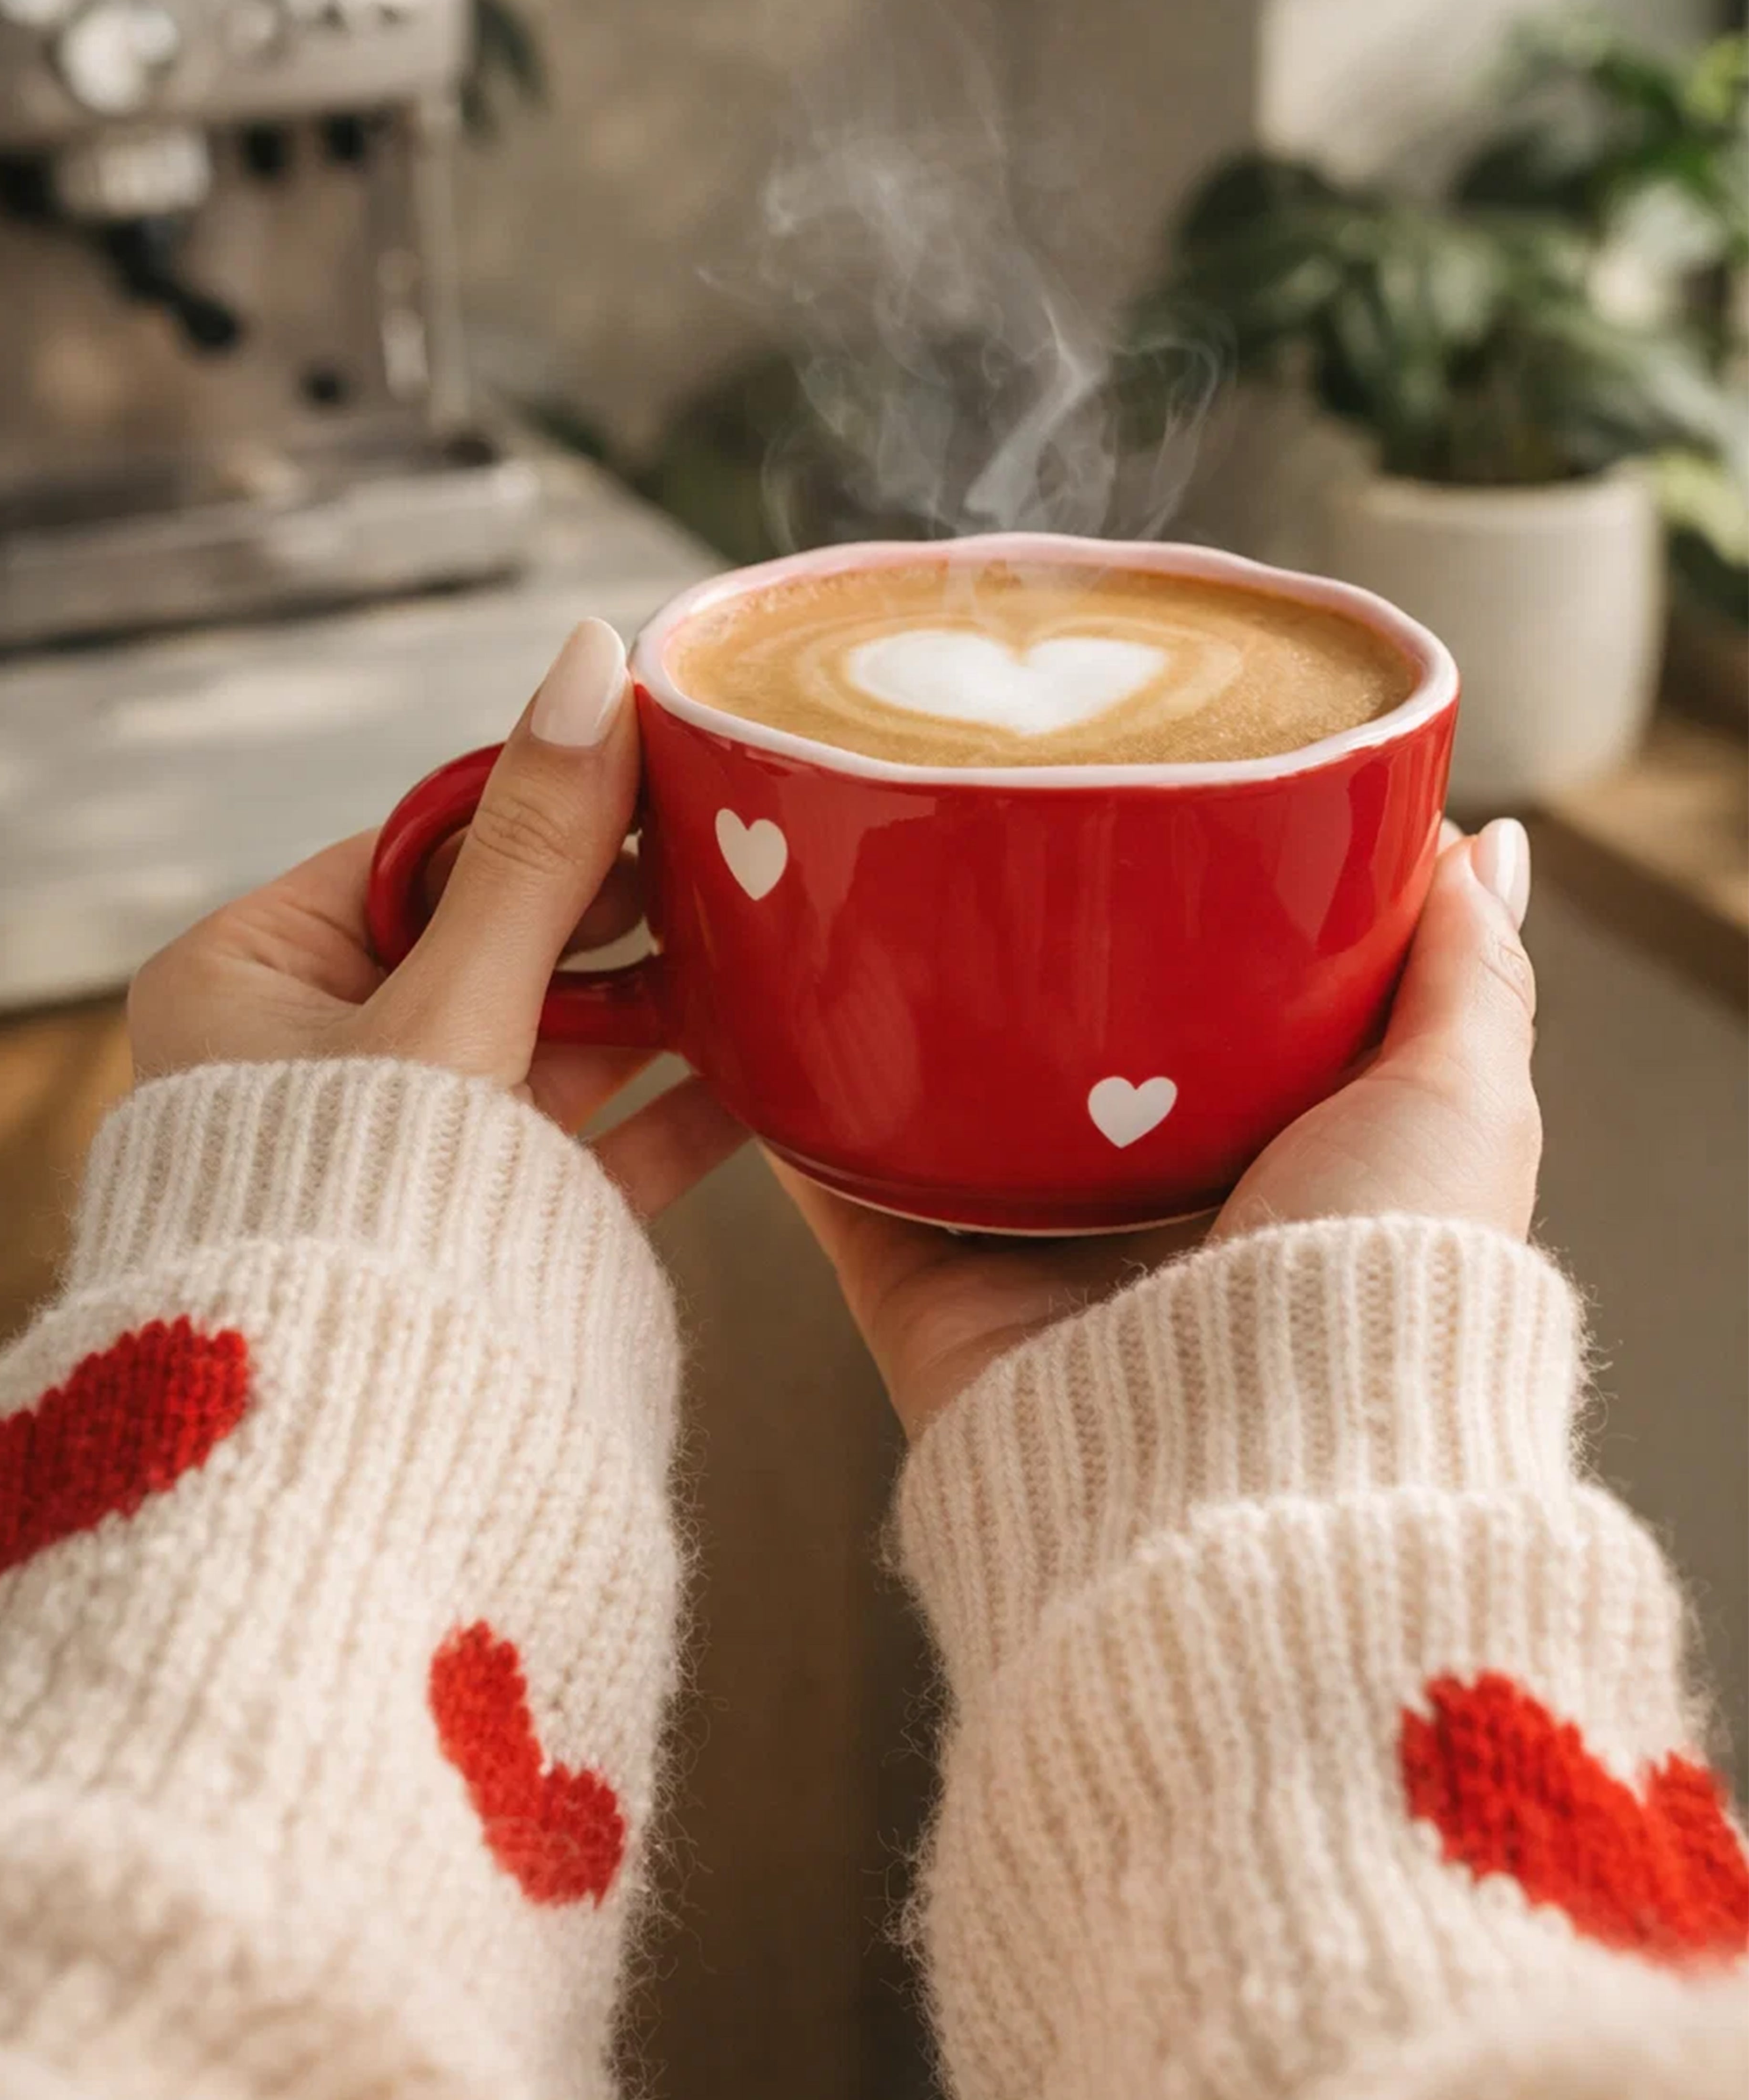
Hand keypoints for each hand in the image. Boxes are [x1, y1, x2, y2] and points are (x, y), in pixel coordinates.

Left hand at [128, 619, 747, 1220]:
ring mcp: (407, 1143)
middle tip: (731, 852)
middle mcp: (317, 1055)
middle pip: (499, 941)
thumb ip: (535, 851)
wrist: (362, 1452)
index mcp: (250, 980)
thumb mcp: (450, 1010)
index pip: (422, 847)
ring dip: (659, 1005)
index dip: (547, 807)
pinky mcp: (484, 1222)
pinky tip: (766, 1069)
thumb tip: (593, 662)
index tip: (660, 767)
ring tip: (764, 947)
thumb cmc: (355, 1213)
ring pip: (554, 1040)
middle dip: (617, 911)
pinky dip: (673, 1107)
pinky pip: (588, 1138)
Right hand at [773, 819, 1538, 1433]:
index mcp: (1280, 1160)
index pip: (1224, 1007)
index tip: (1152, 789)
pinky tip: (773, 997)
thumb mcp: (1460, 1106)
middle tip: (984, 806)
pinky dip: (803, 1099)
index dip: (1195, 906)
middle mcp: (1150, 1205)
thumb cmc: (1378, 1287)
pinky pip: (842, 1175)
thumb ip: (1466, 975)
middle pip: (1067, 1046)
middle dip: (1028, 946)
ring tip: (861, 875)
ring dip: (901, 1006)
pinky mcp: (924, 1285)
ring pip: (943, 1100)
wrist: (1247, 1471)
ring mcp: (1027, 1249)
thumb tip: (1488, 842)